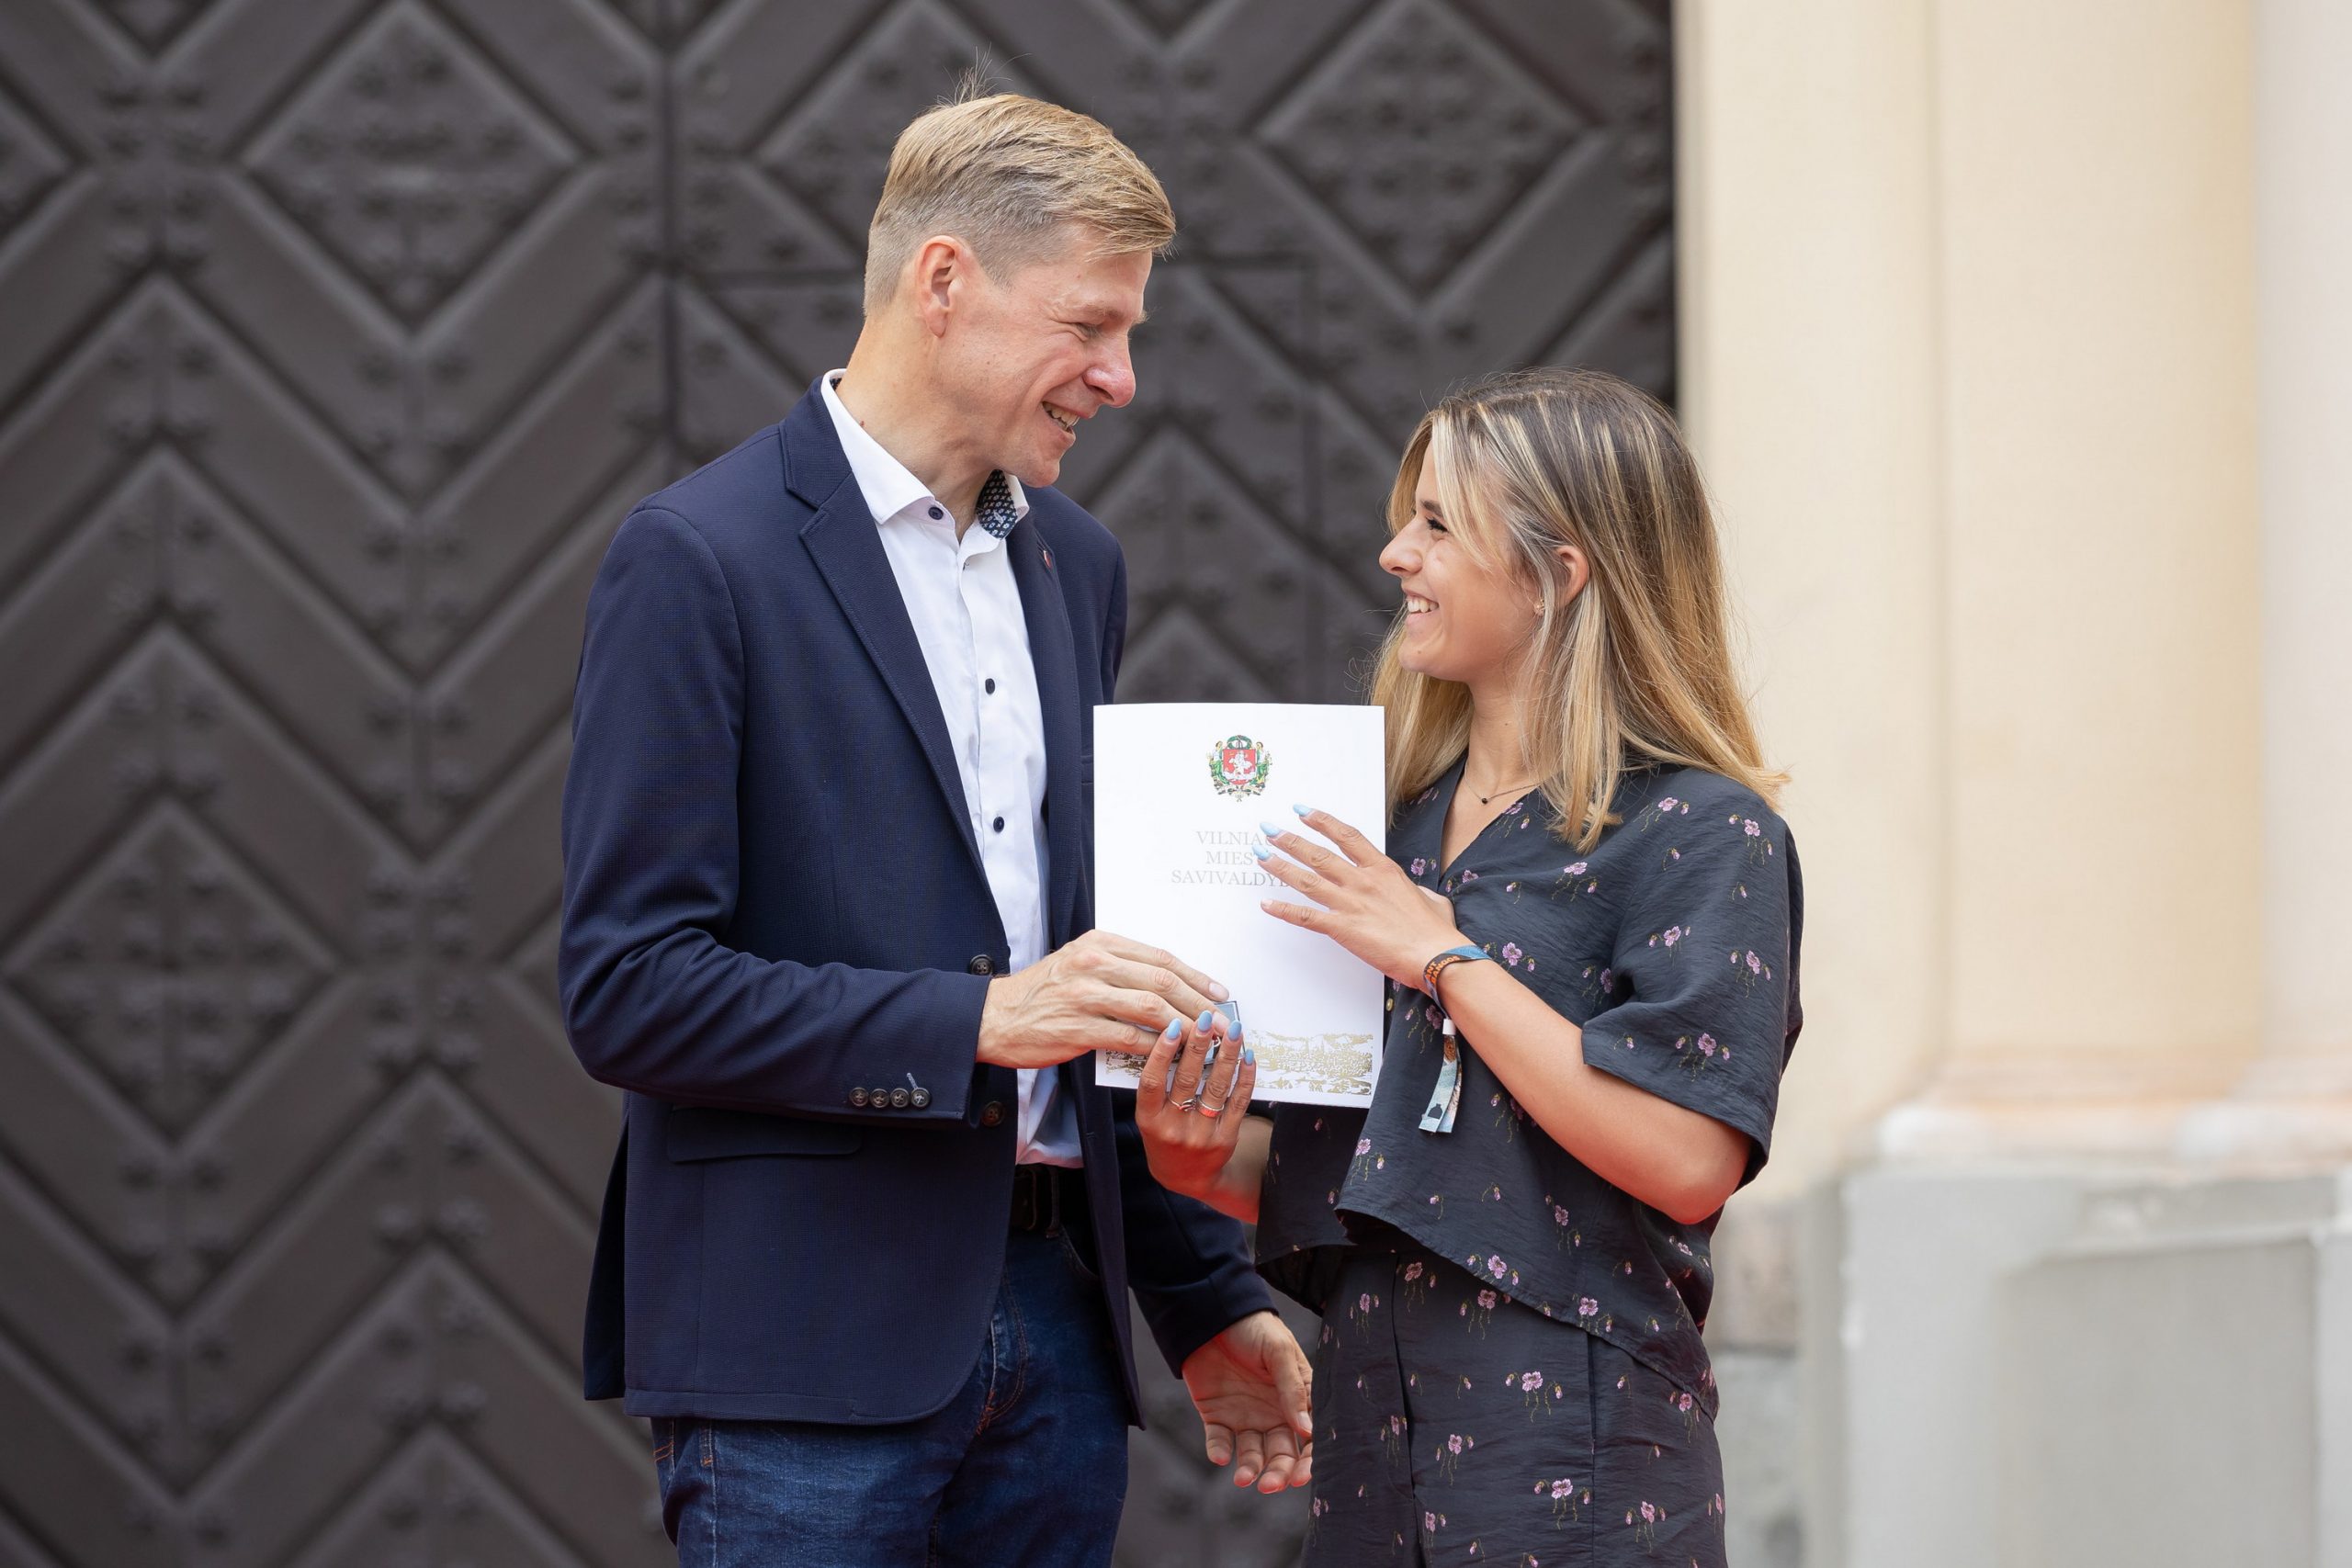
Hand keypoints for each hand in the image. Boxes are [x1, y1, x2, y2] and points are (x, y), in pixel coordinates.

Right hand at [976, 930, 1226, 1070]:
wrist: (995, 1017)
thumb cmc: (1040, 993)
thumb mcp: (1079, 964)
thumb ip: (1119, 969)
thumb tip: (1167, 987)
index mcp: (1099, 944)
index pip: (1161, 957)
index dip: (1196, 976)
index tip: (1220, 992)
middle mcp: (1094, 963)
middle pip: (1162, 980)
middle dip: (1200, 1002)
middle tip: (1223, 1021)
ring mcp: (1085, 995)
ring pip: (1151, 1009)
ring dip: (1185, 1026)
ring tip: (1206, 1041)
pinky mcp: (1078, 1028)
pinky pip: (1128, 1038)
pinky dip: (1155, 1048)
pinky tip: (1172, 1057)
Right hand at [1135, 1007, 1254, 1204]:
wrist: (1186, 1176)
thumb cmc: (1165, 1134)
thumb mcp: (1150, 1115)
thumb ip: (1158, 1085)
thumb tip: (1176, 1037)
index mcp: (1148, 1120)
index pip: (1152, 1082)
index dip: (1161, 1053)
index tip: (1172, 1025)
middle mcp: (1174, 1128)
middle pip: (1187, 1079)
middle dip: (1197, 1044)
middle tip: (1205, 1017)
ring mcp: (1201, 1134)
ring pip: (1216, 1088)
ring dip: (1226, 1055)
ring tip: (1233, 1029)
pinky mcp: (1226, 1138)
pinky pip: (1238, 1102)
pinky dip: (1244, 1077)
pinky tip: (1248, 1057)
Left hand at [1180, 1310, 1313, 1491]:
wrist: (1211, 1314)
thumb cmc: (1254, 1328)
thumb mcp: (1278, 1352)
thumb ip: (1292, 1389)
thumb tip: (1307, 1430)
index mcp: (1297, 1398)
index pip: (1309, 1437)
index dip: (1309, 1459)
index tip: (1303, 1476)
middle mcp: (1274, 1413)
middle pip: (1282, 1453)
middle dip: (1279, 1472)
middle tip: (1270, 1485)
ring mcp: (1246, 1416)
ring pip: (1253, 1454)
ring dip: (1251, 1469)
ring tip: (1244, 1478)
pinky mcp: (1217, 1416)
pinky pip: (1220, 1441)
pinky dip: (1220, 1451)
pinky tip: (1221, 1456)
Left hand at [1257, 807, 1466, 987]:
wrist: (1435, 956)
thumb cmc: (1435, 930)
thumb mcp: (1429, 897)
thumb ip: (1413, 889)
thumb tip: (1412, 890)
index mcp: (1383, 870)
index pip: (1346, 836)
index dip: (1322, 821)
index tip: (1302, 811)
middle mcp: (1362, 881)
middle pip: (1319, 854)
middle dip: (1290, 840)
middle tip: (1269, 830)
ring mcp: (1350, 904)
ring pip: (1306, 880)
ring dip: (1280, 866)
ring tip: (1261, 855)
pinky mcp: (1342, 929)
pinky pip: (1306, 917)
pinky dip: (1284, 910)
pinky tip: (1266, 904)